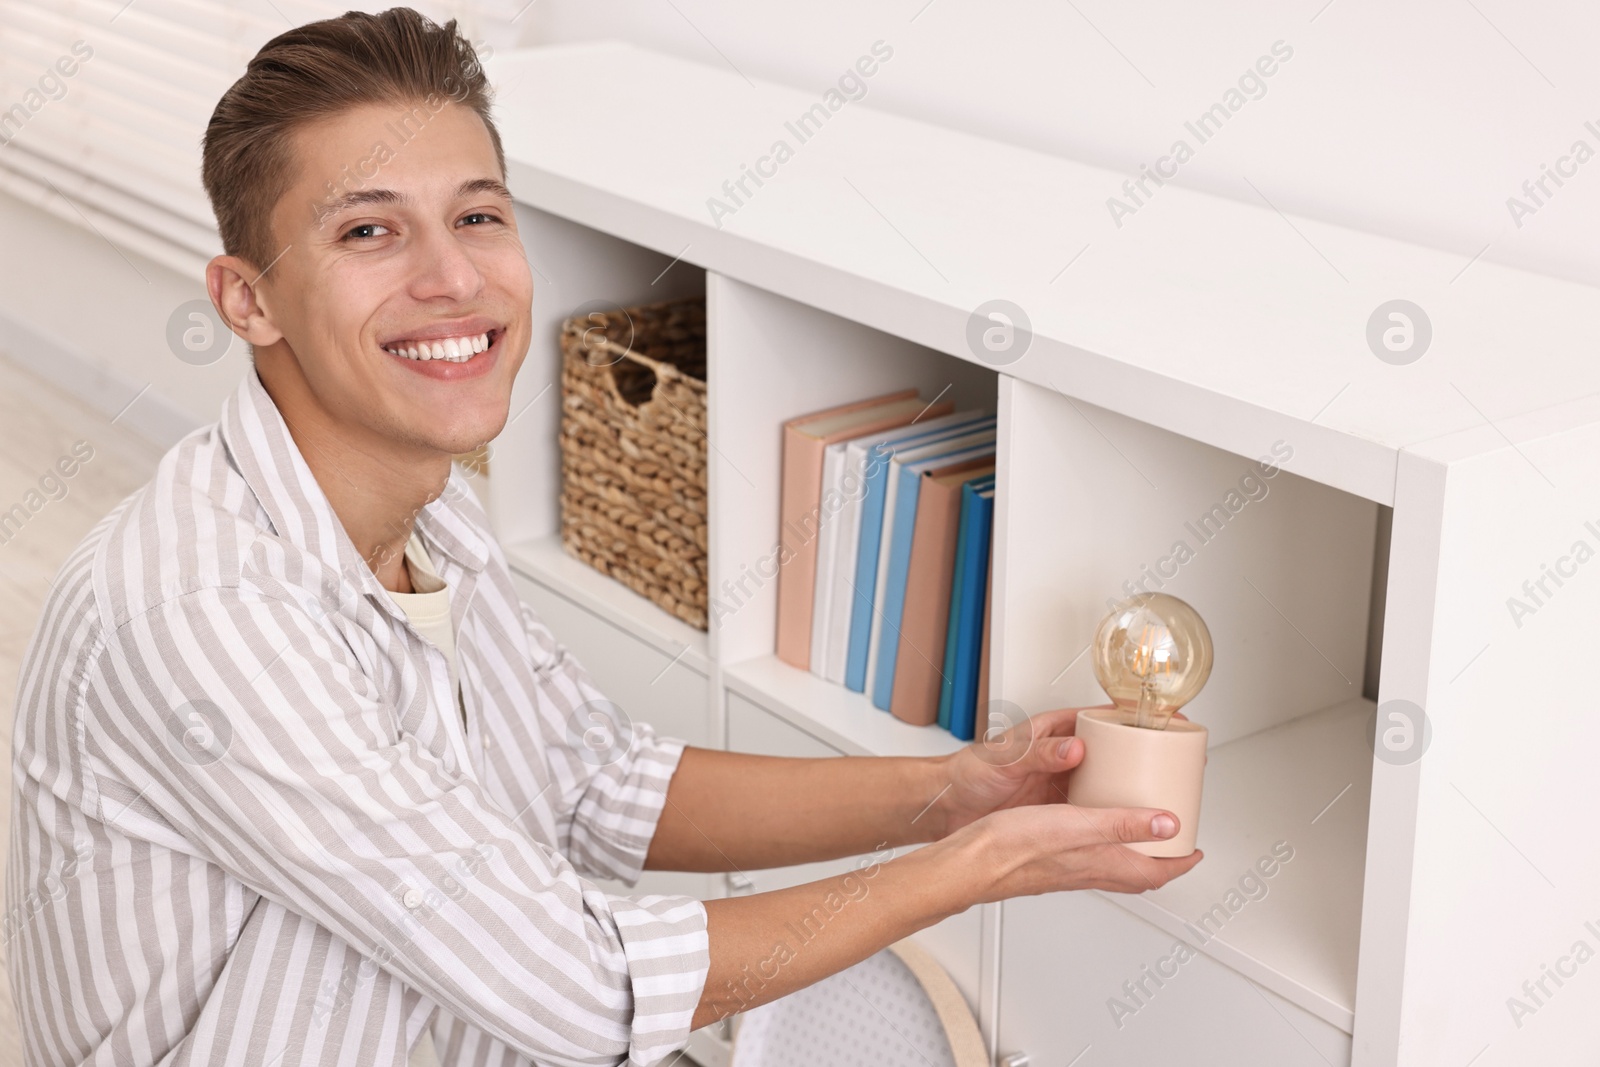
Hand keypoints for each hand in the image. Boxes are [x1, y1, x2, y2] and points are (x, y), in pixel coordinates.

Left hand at [929, 704, 1186, 837]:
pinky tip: (1135, 826)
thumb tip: (1075, 746)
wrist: (948, 805)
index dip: (1141, 718)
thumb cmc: (970, 771)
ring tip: (1171, 795)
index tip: (1171, 720)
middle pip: (1120, 751)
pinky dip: (1118, 816)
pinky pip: (1098, 809)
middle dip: (1152, 755)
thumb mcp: (1006, 757)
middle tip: (1184, 762)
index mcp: (1057, 731)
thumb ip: (1039, 752)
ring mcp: (1067, 783)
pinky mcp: (1062, 810)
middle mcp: (1067, 755)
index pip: (1108, 717)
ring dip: (1140, 788)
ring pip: (1114, 782)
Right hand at [948, 803, 1203, 901]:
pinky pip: (1089, 853)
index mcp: (1102, 863)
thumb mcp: (1077, 826)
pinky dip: (1102, 839)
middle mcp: (1089, 869)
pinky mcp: (1049, 858)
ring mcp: (1068, 866)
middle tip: (1174, 837)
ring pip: (1114, 863)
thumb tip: (1168, 824)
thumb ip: (1124, 825)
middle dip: (1161, 856)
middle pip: (1138, 870)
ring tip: (1139, 824)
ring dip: (1133, 848)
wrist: (970, 862)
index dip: (1181, 862)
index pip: (1156, 872)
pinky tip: (1089, 821)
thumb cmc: (1014, 848)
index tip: (1196, 849)